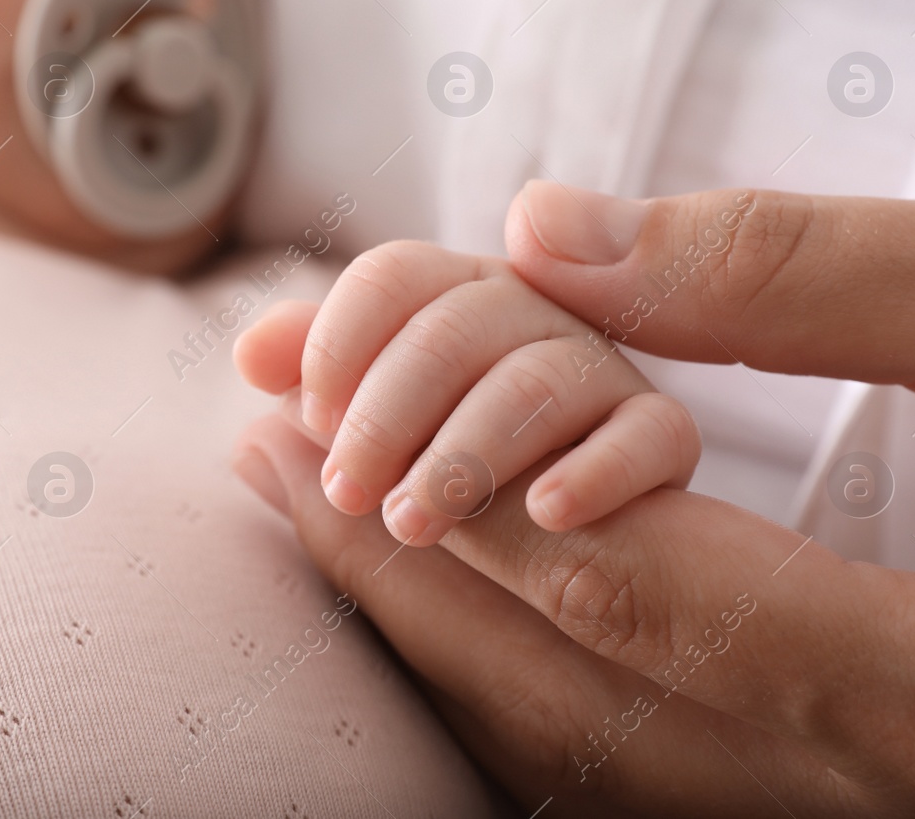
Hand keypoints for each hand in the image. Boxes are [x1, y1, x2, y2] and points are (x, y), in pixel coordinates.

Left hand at [231, 185, 914, 815]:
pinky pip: (638, 748)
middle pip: (577, 691)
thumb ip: (799, 274)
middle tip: (265, 452)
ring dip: (435, 624)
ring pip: (590, 744)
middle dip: (400, 572)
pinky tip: (439, 585)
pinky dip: (516, 663)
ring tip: (309, 512)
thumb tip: (552, 237)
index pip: (641, 593)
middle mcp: (884, 784)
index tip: (327, 412)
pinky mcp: (844, 769)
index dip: (474, 496)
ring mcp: (861, 804)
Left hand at [233, 240, 698, 543]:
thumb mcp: (384, 482)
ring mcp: (606, 388)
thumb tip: (248, 374)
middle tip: (349, 490)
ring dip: (467, 445)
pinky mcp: (666, 452)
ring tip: (416, 519)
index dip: (341, 331)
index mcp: (455, 320)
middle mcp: (532, 332)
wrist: (589, 637)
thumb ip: (330, 423)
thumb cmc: (458, 549)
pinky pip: (654, 433)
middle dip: (388, 402)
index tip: (309, 408)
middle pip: (460, 317)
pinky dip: (595, 467)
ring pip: (543, 373)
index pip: (398, 277)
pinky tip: (546, 512)